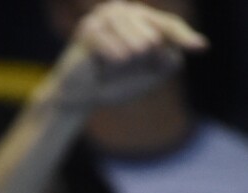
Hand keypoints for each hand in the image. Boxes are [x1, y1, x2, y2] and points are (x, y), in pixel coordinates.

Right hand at [54, 0, 207, 105]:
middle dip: (139, 65)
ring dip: (124, 69)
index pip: (167, 26)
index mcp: (139, 19)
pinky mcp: (89, 29)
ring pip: (137, 47)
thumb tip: (174, 52)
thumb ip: (167, 63)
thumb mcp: (146, 77)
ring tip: (108, 71)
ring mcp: (105, 16)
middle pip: (152, 40)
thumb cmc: (111, 85)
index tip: (199, 48)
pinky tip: (101, 68)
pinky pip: (117, 53)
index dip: (182, 37)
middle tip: (118, 71)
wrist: (77, 97)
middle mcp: (124, 11)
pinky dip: (113, 67)